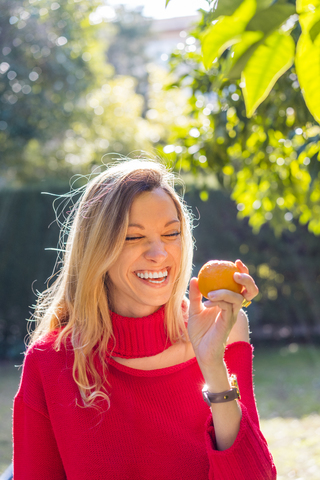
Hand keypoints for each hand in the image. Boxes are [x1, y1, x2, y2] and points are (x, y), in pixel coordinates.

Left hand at [188, 260, 257, 377]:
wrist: (201, 351)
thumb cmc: (199, 332)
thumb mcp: (194, 309)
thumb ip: (195, 295)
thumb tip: (195, 278)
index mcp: (228, 302)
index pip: (239, 285)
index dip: (242, 272)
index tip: (235, 262)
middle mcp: (234, 307)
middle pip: (249, 290)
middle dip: (246, 279)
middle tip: (236, 271)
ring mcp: (232, 315)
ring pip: (237, 298)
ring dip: (225, 291)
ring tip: (210, 292)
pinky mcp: (228, 322)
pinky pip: (227, 307)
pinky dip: (218, 301)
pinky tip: (206, 302)